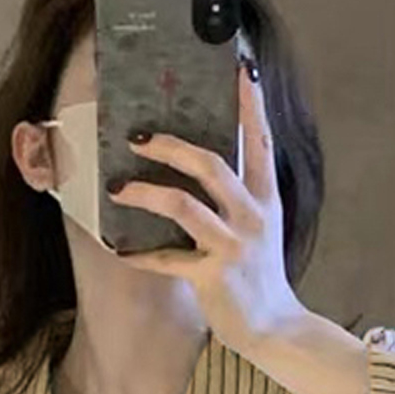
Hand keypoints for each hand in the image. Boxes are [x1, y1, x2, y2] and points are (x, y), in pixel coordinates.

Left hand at [109, 61, 304, 355]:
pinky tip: (120, 250)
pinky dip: (140, 255)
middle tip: (137, 137)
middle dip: (170, 146)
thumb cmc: (261, 275)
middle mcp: (252, 216)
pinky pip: (167, 259)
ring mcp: (233, 246)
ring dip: (145, 191)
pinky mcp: (213, 276)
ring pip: (184, 205)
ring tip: (118, 187)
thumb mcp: (261, 227)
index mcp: (265, 199)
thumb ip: (239, 195)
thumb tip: (200, 162)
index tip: (240, 65)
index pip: (260, 140)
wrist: (276, 328)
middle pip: (210, 164)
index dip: (251, 103)